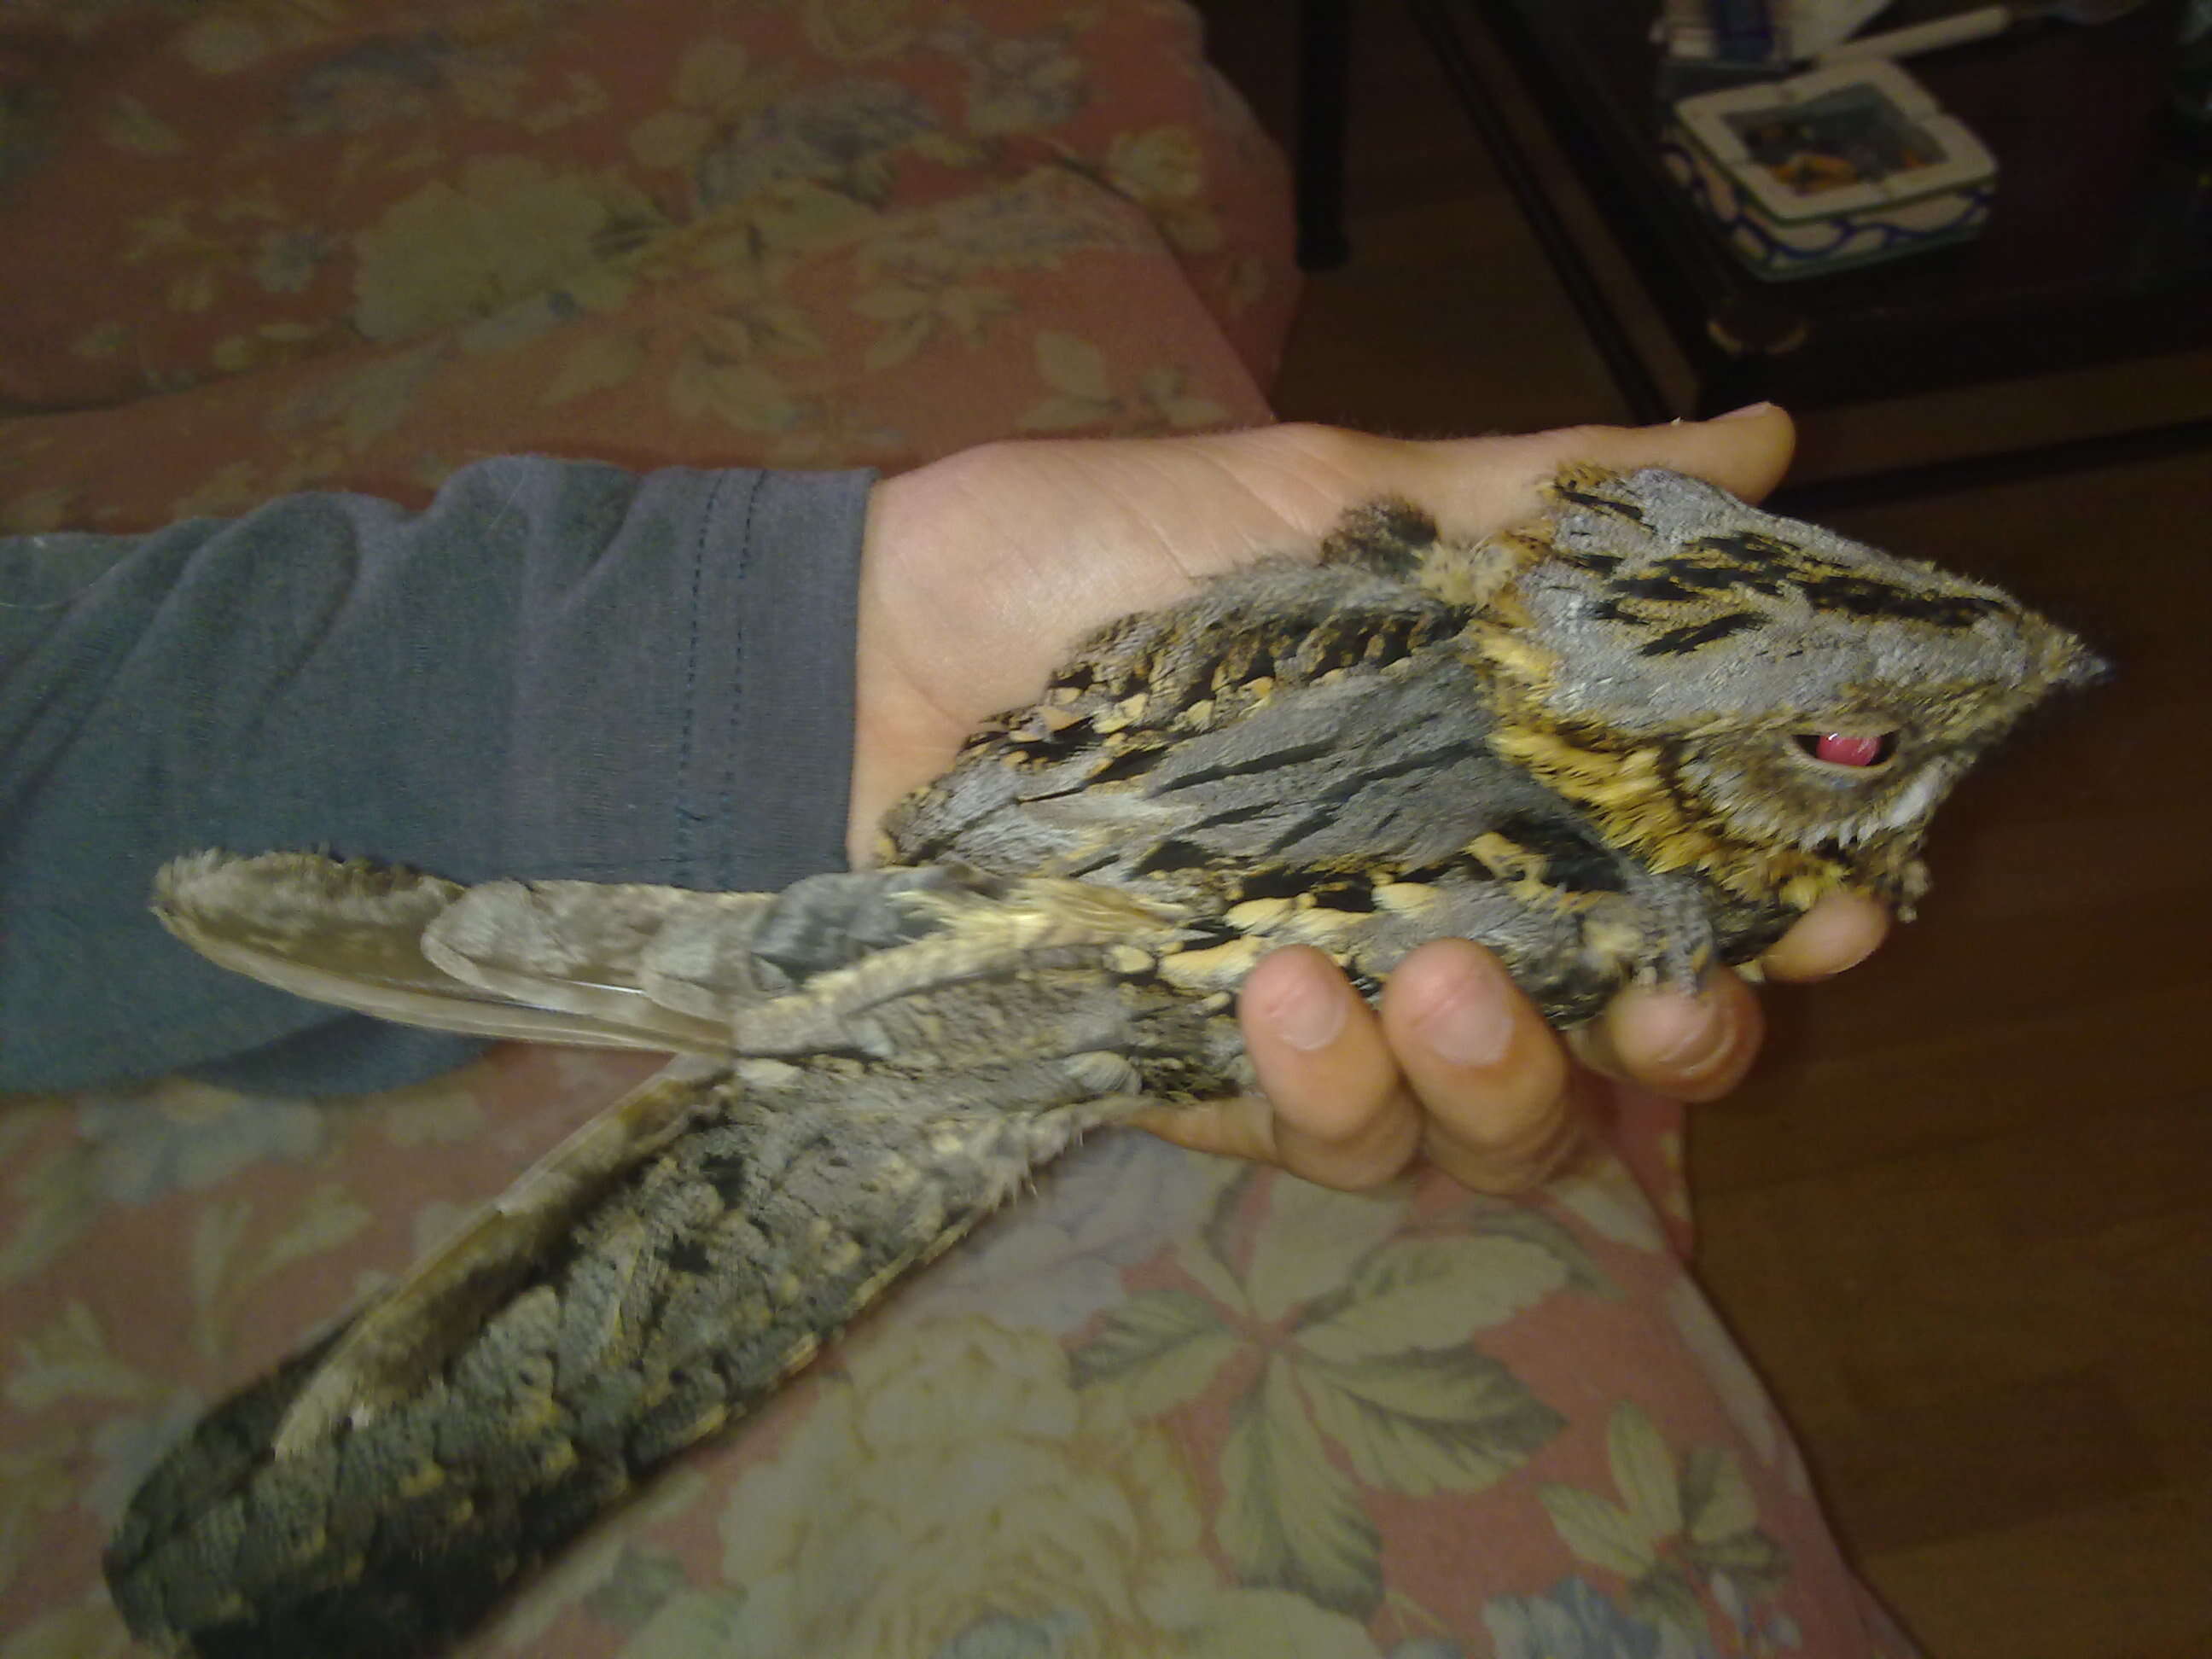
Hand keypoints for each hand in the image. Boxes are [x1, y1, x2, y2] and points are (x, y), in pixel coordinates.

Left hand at [852, 409, 1885, 1192]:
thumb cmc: (1088, 560)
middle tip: (1666, 990)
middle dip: (1679, 1041)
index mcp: (1487, 782)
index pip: (1678, 877)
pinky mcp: (1202, 1081)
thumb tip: (1758, 447)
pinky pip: (1316, 1145)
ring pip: (1480, 1135)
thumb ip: (1532, 505)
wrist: (862, 654)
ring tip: (1425, 971)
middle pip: (1616, 1053)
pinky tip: (1280, 991)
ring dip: (1494, 1075)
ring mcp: (1322, 1016)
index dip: (1780, 907)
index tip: (1846, 900)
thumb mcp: (1324, 501)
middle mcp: (1432, 913)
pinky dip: (1321, 1093)